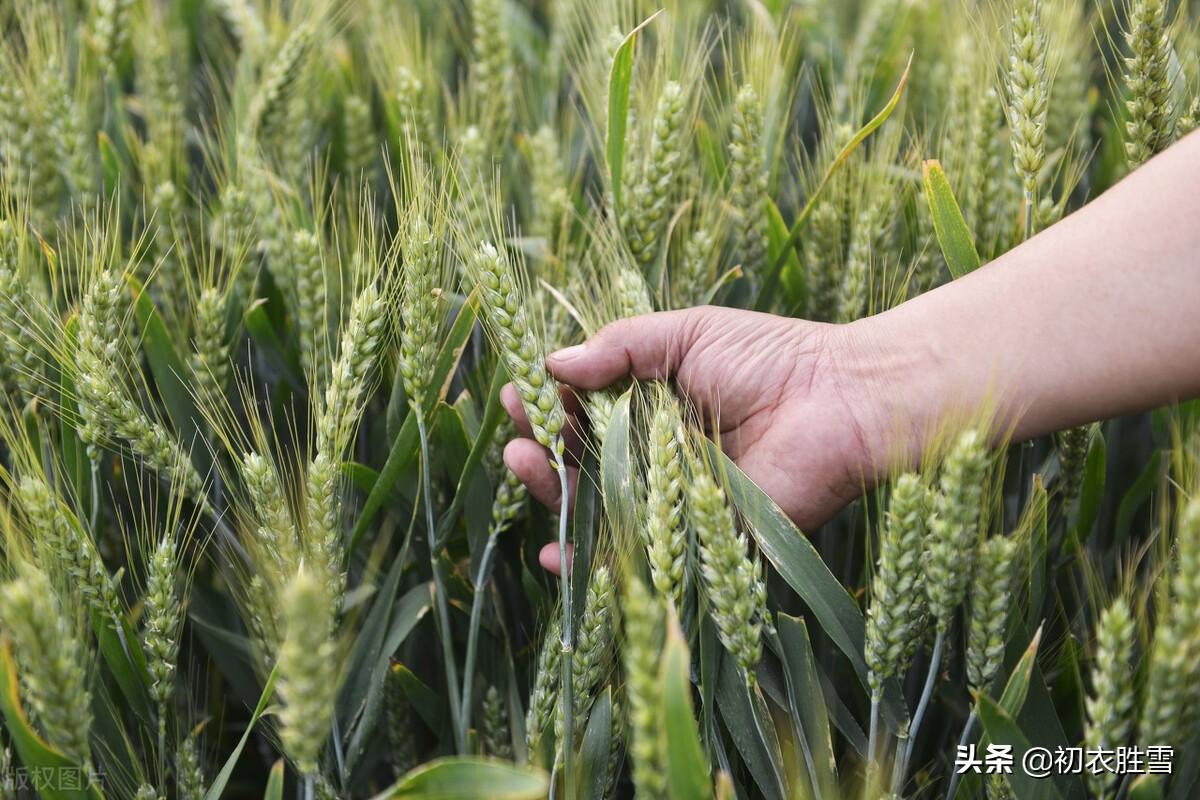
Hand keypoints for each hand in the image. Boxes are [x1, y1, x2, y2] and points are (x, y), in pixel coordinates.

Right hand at [501, 306, 923, 573]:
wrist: (838, 402)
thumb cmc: (770, 358)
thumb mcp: (686, 334)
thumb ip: (620, 347)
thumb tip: (553, 362)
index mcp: (653, 406)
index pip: (583, 411)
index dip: (547, 404)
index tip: (518, 391)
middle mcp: (657, 456)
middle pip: (580, 461)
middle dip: (540, 448)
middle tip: (517, 434)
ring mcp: (673, 502)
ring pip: (597, 508)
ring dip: (552, 492)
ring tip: (524, 463)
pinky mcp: (694, 542)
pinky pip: (637, 558)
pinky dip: (590, 563)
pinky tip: (553, 553)